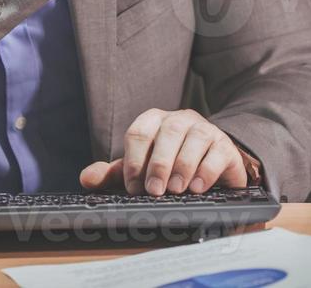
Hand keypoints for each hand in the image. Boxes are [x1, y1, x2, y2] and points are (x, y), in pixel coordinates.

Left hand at [79, 109, 247, 196]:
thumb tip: (86, 178)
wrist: (209, 169)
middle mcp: (180, 120)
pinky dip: (206, 171)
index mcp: (154, 122)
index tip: (134, 187)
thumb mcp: (140, 171)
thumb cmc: (168, 168)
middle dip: (159, 163)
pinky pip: (217, 151)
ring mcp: (205, 129)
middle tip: (154, 191)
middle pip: (169, 132)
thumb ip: (113, 174)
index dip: (134, 160)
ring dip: (183, 166)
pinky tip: (196, 187)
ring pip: (195, 138)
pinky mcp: (224, 145)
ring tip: (176, 190)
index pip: (140, 131)